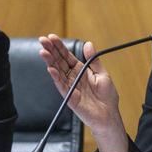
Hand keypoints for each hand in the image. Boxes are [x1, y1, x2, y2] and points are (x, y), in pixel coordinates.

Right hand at [38, 34, 127, 151]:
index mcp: (80, 70)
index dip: (59, 47)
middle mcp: (73, 77)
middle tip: (42, 40)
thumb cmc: (107, 96)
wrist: (109, 114)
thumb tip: (88, 44)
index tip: (51, 37)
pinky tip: (50, 69)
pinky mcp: (70, 97)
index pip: (67, 56)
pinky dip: (56, 77)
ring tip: (43, 52)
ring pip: (57, 72)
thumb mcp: (102, 74)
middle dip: (51, 50)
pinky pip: (61, 86)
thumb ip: (93, 60)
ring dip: (50, 62)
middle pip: (59, 61)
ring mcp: (70, 87)